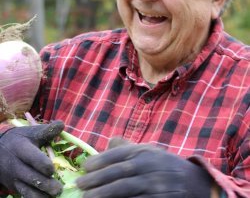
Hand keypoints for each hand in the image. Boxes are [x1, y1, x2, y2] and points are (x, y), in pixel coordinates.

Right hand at [0, 120, 63, 197]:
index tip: (52, 169)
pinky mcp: (14, 186)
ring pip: (27, 191)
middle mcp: (17, 165)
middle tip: (58, 189)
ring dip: (42, 195)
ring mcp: (14, 178)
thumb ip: (48, 130)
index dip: (44, 166)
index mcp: (22, 149)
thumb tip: (62, 124)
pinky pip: (24, 195)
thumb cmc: (20, 139)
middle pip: (31, 178)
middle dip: (46, 185)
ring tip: (54, 195)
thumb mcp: (32, 132)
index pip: (33, 159)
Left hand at [76, 138, 212, 197]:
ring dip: (103, 194)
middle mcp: (149, 166)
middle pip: (118, 173)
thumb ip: (128, 146)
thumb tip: (109, 141)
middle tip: (79, 185)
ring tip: (86, 197)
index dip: (99, 160)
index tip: (84, 167)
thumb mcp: (149, 150)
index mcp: (144, 151)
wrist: (194, 182)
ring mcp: (155, 185)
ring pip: (124, 189)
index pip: (118, 154)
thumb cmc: (165, 164)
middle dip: (96, 179)